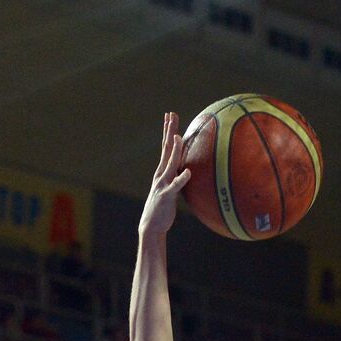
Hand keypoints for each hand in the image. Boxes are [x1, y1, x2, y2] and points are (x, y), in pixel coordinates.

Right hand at [139, 112, 191, 239]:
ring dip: (174, 150)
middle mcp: (161, 174)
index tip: (170, 116)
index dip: (168, 131)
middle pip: (166, 148)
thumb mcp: (172, 190)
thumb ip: (178, 179)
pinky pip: (176, 186)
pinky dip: (182, 179)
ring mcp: (163, 184)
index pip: (166, 147)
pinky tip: (188, 172)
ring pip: (169, 163)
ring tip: (178, 137)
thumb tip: (188, 171)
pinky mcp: (167, 196)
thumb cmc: (163, 209)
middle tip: (171, 115)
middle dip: (169, 131)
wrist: (152, 225)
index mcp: (163, 171)